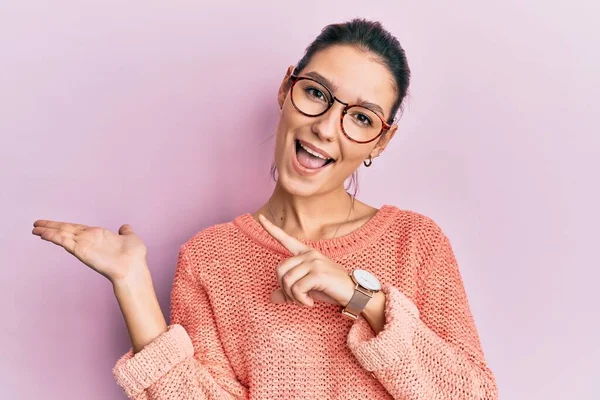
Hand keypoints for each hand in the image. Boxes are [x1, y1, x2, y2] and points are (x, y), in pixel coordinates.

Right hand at [31, 219, 147, 283]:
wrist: (133, 267)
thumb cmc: (134, 256)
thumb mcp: (130, 238)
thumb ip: (125, 232)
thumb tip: (125, 227)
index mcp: (97, 235)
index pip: (76, 228)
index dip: (63, 225)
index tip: (51, 224)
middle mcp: (88, 240)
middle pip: (65, 230)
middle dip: (50, 227)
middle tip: (35, 224)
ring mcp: (84, 245)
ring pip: (62, 235)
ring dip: (48, 231)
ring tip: (35, 229)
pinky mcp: (81, 251)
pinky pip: (65, 242)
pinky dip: (55, 237)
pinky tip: (44, 234)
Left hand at [257, 214, 354, 306]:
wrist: (353, 292)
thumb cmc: (330, 289)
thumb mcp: (307, 289)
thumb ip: (290, 291)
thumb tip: (272, 297)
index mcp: (306, 253)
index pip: (286, 239)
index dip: (271, 229)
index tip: (261, 219)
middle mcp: (309, 254)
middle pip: (280, 269)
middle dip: (284, 288)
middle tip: (296, 298)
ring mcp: (314, 262)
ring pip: (287, 280)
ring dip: (293, 296)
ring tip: (304, 300)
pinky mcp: (317, 273)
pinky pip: (297, 289)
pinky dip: (300, 300)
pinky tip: (309, 303)